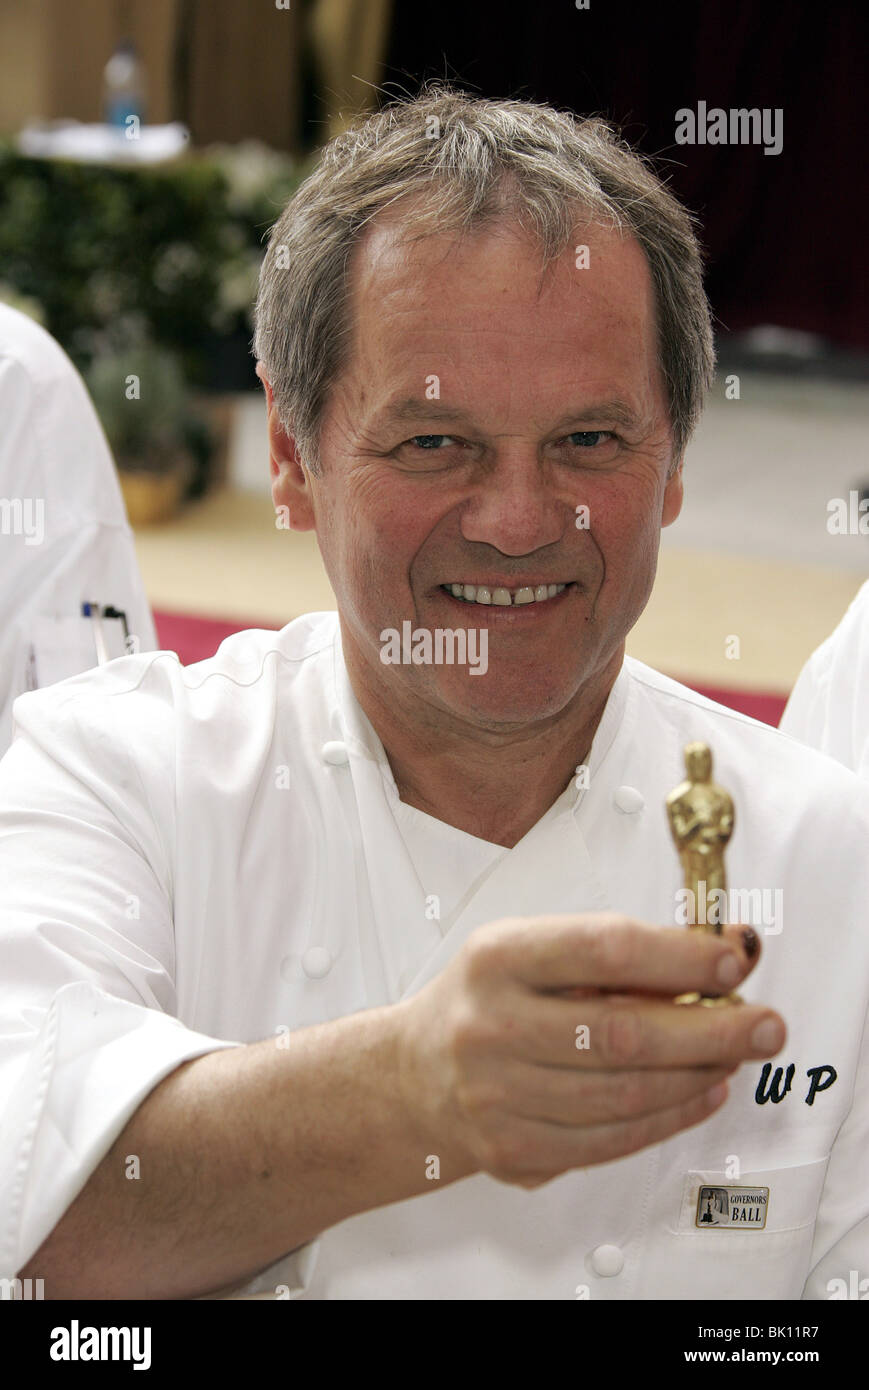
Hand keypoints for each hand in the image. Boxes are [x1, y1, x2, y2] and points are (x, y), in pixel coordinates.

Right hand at [394, 914, 782, 1187]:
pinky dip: (669, 1118)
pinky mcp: (514, 1151)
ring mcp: (499, 1095)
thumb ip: (609, 954)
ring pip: (626, 1094)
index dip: (678, 957)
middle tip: (764, 1024)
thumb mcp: (528, 950)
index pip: (604, 950)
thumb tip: (711, 957)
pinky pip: (611, 1140)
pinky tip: (699, 1093)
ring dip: (698, 1076)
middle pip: (624, 1033)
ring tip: (735, 1056)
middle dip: (712, 1030)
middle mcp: (491, 1025)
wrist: (413, 1075)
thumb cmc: (487, 999)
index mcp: (498, 957)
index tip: (733, 961)